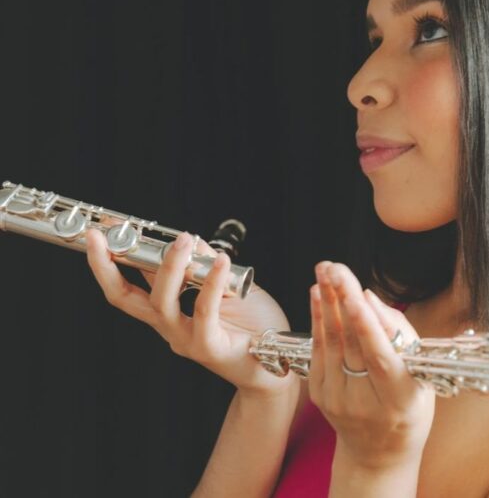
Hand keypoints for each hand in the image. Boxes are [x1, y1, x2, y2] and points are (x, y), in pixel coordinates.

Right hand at [85, 228, 296, 396]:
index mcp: (168, 314)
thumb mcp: (229, 287)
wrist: (279, 367)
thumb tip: (190, 240)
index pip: (127, 288)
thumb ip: (208, 268)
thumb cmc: (253, 327)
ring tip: (183, 239)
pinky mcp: (210, 348)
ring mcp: (186, 340)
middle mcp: (170, 328)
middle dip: (109, 266)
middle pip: (126, 299)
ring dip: (170, 267)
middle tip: (107, 235)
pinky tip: (221, 261)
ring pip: (163, 302)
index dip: (108, 263)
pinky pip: (204, 312)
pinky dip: (211, 283)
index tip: (97, 234)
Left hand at [309, 261, 434, 470]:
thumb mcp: (421, 377)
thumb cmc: (410, 407)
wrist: (379, 453)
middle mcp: (365, 403)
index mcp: (400, 400)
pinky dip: (318, 320)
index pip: (380, 357)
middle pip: (351, 345)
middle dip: (342, 300)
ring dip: (326, 303)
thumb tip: (370, 299)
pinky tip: (317, 295)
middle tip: (336, 267)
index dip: (367, 325)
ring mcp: (339, 402)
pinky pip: (319, 352)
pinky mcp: (321, 397)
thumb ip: (400, 337)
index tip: (358, 294)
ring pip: (331, 344)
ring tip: (325, 271)